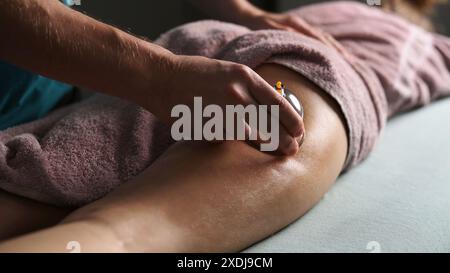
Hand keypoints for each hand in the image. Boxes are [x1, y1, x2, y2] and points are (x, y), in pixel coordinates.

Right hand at [150, 55, 304, 154]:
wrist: (162, 78)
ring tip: (282, 152)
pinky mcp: (210, 126)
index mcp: (245, 77)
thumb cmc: (195, 74)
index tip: (299, 131)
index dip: (292, 120)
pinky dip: (242, 145)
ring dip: (271, 146)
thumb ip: (249, 88)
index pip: (278, 103)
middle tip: (294, 148)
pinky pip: (231, 140)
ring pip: (255, 135)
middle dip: (286, 137)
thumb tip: (268, 110)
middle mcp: (238, 93)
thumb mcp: (228, 71)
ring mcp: (223, 111)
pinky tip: (252, 150)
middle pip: (271, 122)